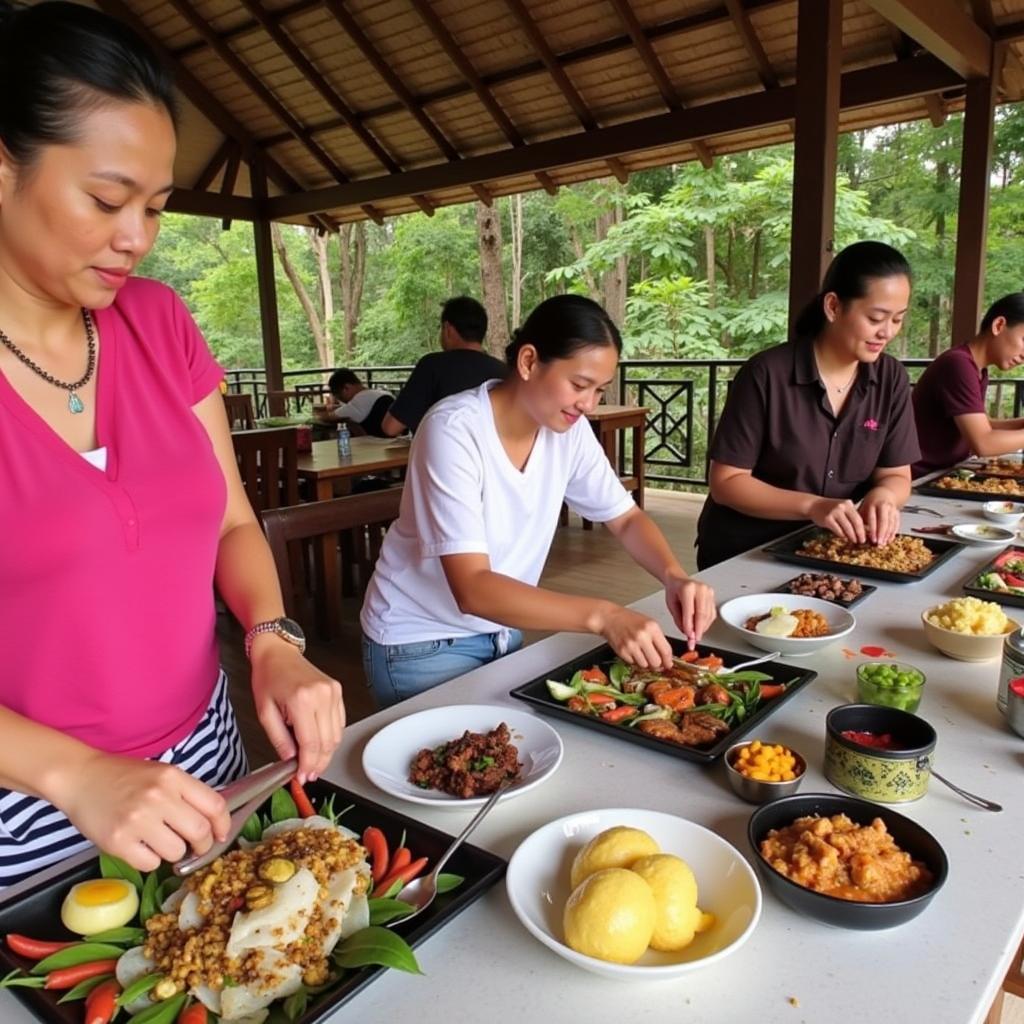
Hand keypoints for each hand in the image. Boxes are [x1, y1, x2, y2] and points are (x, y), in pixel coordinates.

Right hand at [59, 754, 229, 871]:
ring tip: (161, 843)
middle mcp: (159, 797)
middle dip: (203, 845)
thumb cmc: (124, 776)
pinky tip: (140, 847)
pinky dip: (149, 861)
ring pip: (176, 852)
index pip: (214, 805)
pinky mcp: (118, 842)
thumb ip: (186, 793)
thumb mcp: (162, 774)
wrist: (80, 777)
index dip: (223, 825)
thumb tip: (213, 822)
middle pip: (200, 832)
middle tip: (196, 847)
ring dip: (174, 853)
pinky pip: (149, 864)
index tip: (221, 835)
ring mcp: (138, 820)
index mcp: (174, 777)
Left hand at [250, 643, 344, 782]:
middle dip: (319, 763)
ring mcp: (333, 693)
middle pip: (328, 742)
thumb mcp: (264, 712)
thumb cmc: (268, 678)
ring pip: (336, 735)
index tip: (303, 777)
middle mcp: (322, 696)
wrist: (278, 653)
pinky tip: (319, 744)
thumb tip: (291, 760)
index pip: (311, 743)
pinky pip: (340, 723)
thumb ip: (279, 739)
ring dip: (326, 753)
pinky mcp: (337, 692)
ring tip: (313, 762)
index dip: (308, 765)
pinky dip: (331, 737)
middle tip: (309, 775)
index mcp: (302, 700)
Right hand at [594, 604, 673, 669]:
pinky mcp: (622, 651)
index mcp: (652, 628)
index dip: (668, 661)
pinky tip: (632, 651)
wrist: (609, 618)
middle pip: (656, 662)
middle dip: (657, 665)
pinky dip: (634, 660)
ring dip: (645, 662)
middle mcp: (642, 636)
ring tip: (641, 653)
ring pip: (645, 665)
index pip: (666, 651)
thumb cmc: (629, 620)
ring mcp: (631, 645)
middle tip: (655, 662)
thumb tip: (666, 657)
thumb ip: (659, 639)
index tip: (668, 664)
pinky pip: (633, 663)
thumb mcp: (648, 623)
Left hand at [664, 574, 715, 649]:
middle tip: (694, 640)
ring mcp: (708, 592)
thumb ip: (679, 620)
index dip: (690, 626)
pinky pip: (712, 614)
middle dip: (698, 630)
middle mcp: (700, 589)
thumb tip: (688, 633)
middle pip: (702, 614)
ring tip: (695, 636)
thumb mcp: (671, 605)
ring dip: (703, 628)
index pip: (690, 610)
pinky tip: (700, 627)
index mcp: (687, 588)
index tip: (689, 637)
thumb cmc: (674, 591)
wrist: (679, 580)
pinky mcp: (713, 596)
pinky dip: (706, 623)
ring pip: (708, 615)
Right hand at [809, 496, 866, 544]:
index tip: (866, 536)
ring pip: (847, 527)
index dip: (863, 528)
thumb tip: (862, 530)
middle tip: (862, 541)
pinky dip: (842, 535)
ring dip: (851, 536)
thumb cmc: (830, 509)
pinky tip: (844, 537)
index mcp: (848, 503)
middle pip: (855, 522)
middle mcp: (842, 507)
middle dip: (860, 533)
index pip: (859, 518)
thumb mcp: (842, 508)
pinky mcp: (827, 519)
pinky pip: (838, 530)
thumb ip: (851, 516)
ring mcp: (834, 512)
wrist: (813, 505)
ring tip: (854, 541)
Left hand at [859, 491, 900, 545]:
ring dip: (888, 535)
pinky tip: (890, 539)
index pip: (872, 519)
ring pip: (891, 523)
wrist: (884, 494)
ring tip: (884, 543)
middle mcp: (883, 506)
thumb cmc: (871, 503)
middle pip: (884, 521)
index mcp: (872, 505)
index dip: (873, 530)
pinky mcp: (897, 512)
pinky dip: (893, 532)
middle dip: (881, 534)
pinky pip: (896, 523)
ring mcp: (891, 509)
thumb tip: (856, 534)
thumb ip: (860, 519)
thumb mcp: (863, 508)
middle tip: (879, 543)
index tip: (872, 539)